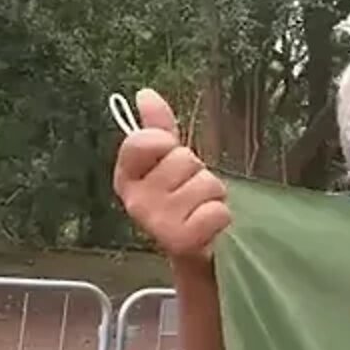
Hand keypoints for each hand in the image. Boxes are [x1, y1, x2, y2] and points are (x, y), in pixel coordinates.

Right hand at [112, 89, 230, 261]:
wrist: (197, 254)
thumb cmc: (185, 205)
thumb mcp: (170, 165)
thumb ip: (159, 128)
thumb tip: (145, 95)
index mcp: (128, 177)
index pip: (142, 141)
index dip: (164, 143)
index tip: (169, 156)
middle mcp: (136, 200)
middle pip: (184, 159)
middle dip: (198, 173)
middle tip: (194, 193)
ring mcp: (156, 221)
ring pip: (205, 183)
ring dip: (214, 195)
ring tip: (203, 210)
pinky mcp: (180, 241)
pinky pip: (216, 210)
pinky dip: (222, 216)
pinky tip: (211, 227)